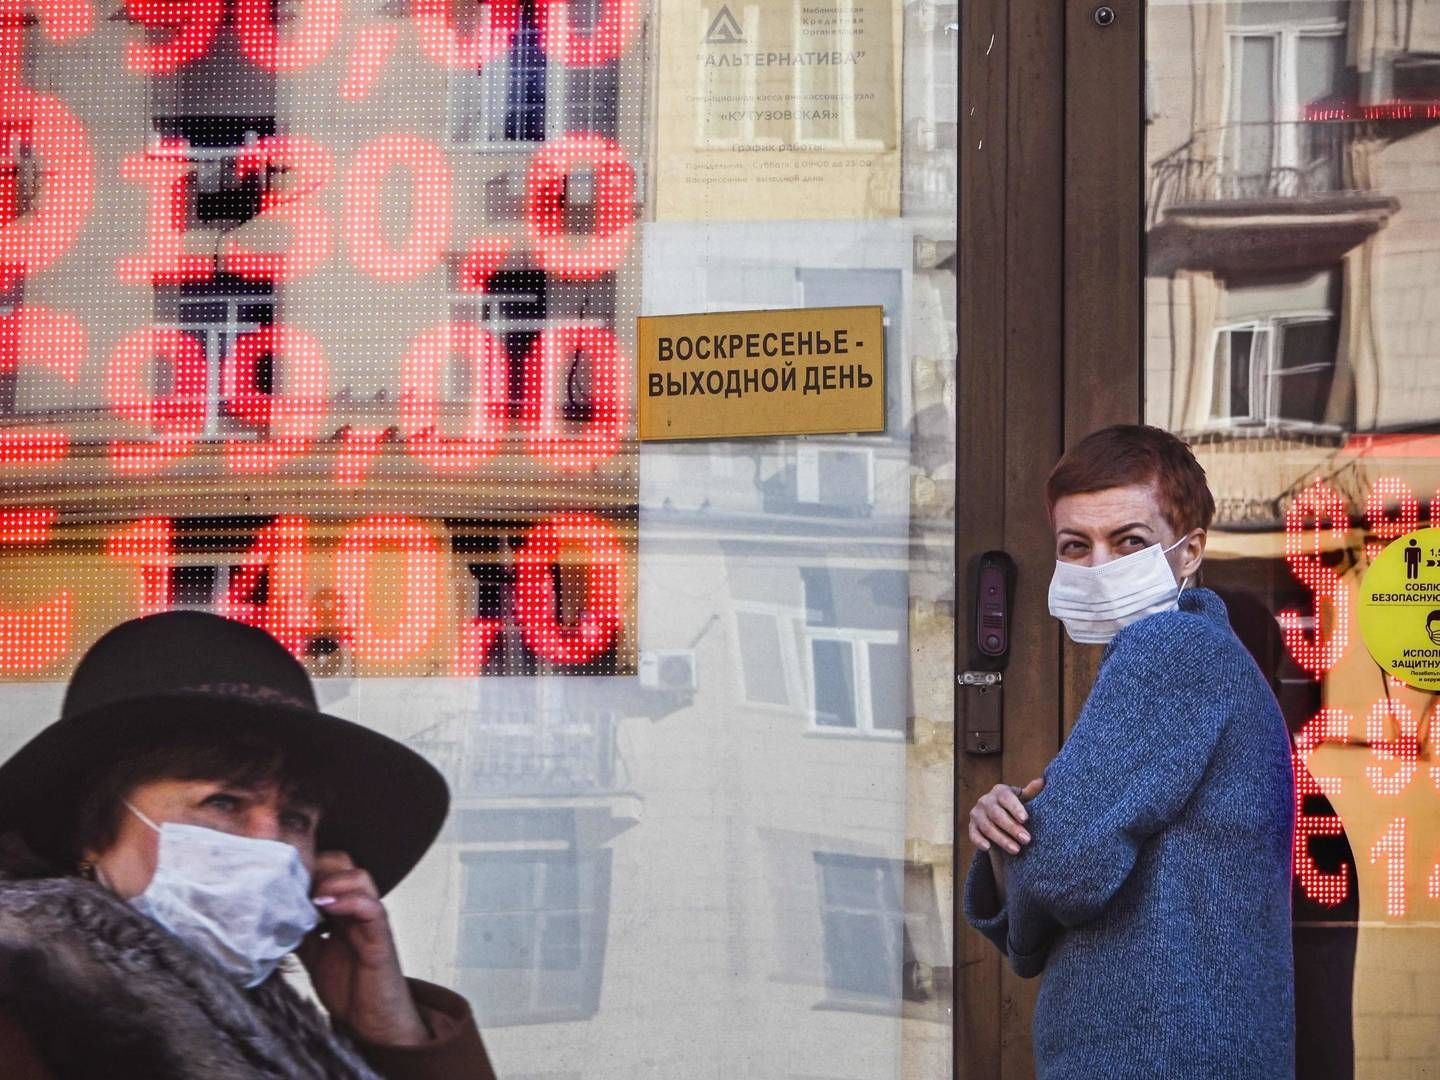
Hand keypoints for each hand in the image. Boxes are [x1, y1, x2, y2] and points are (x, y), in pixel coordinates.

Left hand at [296, 851, 428, 1046]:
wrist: (372, 1021)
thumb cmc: (348, 987)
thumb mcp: (312, 953)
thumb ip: (298, 932)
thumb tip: (269, 916)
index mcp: (342, 909)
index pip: (327, 868)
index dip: (305, 867)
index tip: (280, 881)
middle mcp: (358, 907)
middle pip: (343, 863)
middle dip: (316, 867)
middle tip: (293, 887)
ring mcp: (371, 920)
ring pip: (359, 877)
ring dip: (331, 881)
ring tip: (310, 898)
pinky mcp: (380, 937)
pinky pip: (371, 907)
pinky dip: (348, 901)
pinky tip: (324, 909)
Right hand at [968, 777, 1043, 855]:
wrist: (1000, 816)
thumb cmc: (1016, 807)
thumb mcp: (1024, 799)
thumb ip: (1031, 792)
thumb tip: (1042, 781)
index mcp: (1000, 791)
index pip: (1006, 798)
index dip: (1015, 808)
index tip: (1026, 819)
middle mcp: (985, 800)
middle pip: (997, 815)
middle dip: (1012, 828)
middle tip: (1026, 839)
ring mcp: (977, 814)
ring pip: (987, 827)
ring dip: (1001, 839)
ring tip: (1016, 849)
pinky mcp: (972, 827)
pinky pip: (973, 834)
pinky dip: (979, 841)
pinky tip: (988, 848)